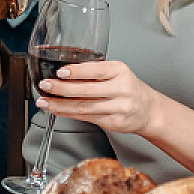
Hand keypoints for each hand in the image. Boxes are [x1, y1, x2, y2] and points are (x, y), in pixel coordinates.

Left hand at [38, 60, 163, 136]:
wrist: (148, 110)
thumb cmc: (129, 88)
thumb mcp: (117, 73)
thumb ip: (95, 72)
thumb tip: (64, 73)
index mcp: (121, 71)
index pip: (96, 70)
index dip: (77, 72)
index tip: (60, 72)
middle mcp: (121, 89)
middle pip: (87, 91)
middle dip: (62, 89)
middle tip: (46, 85)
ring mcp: (118, 108)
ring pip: (84, 107)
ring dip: (60, 105)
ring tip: (45, 101)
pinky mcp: (114, 123)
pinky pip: (86, 117)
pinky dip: (69, 113)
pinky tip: (58, 110)